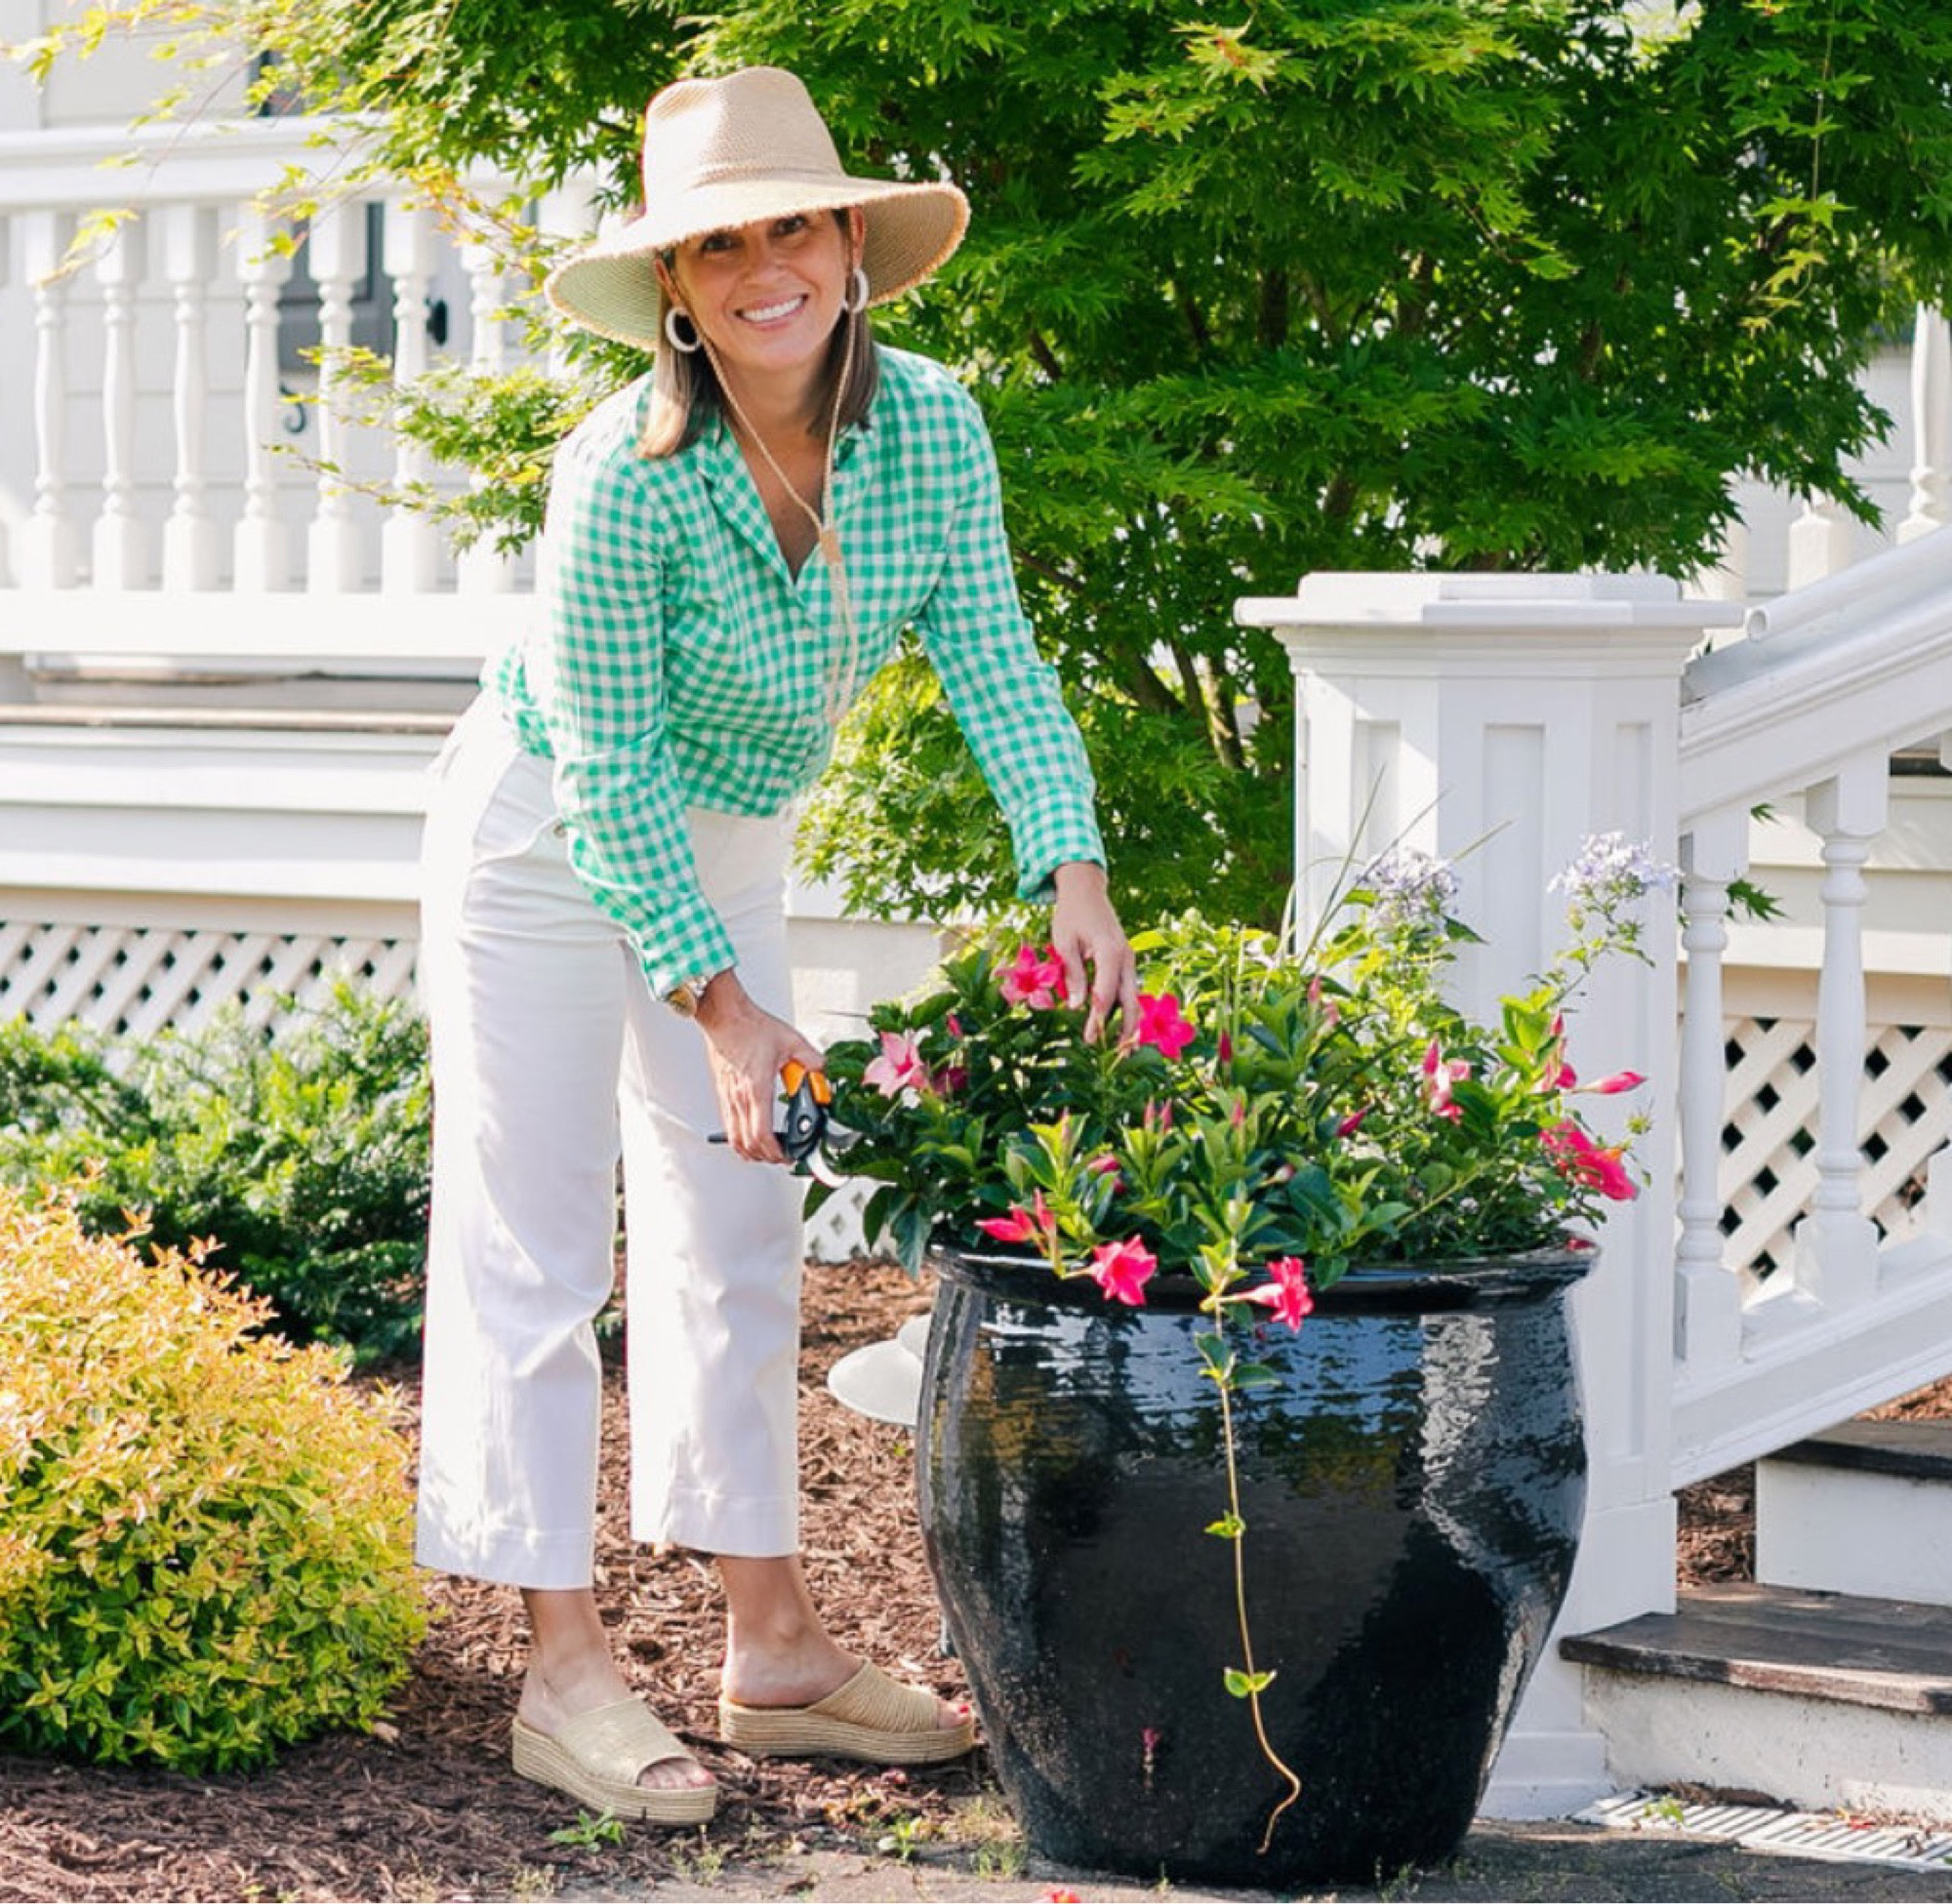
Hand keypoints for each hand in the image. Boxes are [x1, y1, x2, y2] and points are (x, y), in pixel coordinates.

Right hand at [695, 971, 825, 1164]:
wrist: (724, 1016)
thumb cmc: (750, 1027)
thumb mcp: (791, 1041)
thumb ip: (812, 1060)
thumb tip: (823, 1072)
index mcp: (756, 1088)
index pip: (762, 1134)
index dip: (775, 1152)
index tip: (787, 1155)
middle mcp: (739, 1097)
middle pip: (748, 1144)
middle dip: (767, 1157)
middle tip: (782, 1156)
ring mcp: (728, 1097)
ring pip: (735, 1139)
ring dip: (751, 1152)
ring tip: (767, 1152)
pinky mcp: (723, 1094)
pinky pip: (729, 1126)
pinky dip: (739, 1139)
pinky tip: (749, 1136)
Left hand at [1051, 861, 1136, 1044]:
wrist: (1086, 890)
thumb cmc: (1071, 914)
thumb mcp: (1064, 942)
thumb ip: (1072, 974)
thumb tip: (1077, 1007)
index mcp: (1110, 952)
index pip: (1105, 995)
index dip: (1098, 1020)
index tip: (1089, 1040)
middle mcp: (1125, 958)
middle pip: (1130, 1001)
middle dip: (1125, 1029)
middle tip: (1118, 1055)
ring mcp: (1128, 959)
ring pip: (1133, 997)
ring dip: (1128, 1022)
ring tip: (1123, 1048)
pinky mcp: (1124, 961)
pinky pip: (1127, 989)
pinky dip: (1124, 1008)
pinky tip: (1118, 1025)